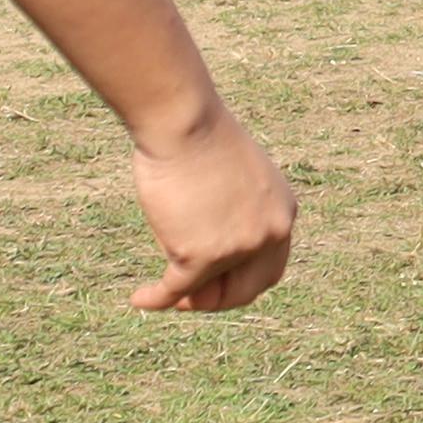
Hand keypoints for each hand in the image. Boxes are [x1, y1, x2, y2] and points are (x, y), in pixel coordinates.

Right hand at [124, 97, 296, 311]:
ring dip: (184, 297)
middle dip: (216, 298)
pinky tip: (140, 299)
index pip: (268, 267)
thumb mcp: (236, 178)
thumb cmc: (200, 137)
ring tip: (158, 293)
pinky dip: (156, 298)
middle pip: (247, 289)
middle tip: (188, 297)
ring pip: (207, 289)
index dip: (240, 282)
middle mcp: (268, 234)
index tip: (213, 282)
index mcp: (282, 213)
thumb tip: (210, 242)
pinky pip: (176, 290)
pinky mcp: (202, 255)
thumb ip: (235, 211)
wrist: (185, 122)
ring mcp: (237, 247)